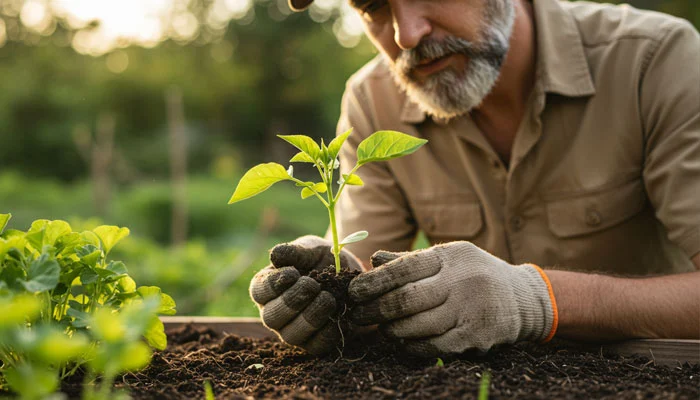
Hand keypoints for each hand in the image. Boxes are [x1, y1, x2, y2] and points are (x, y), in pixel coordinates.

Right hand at [249, 235, 361, 354]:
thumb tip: (275, 254)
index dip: (273, 284)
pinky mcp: (314, 343)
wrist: (348, 272)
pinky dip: (328, 332)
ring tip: (328, 299)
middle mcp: (275, 313)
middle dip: (292, 302)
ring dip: (310, 318)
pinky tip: (339, 314)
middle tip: (312, 285)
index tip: (293, 273)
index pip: (259, 291)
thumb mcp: (310, 249)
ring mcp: (292, 331)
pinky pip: (316, 346)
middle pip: (272, 317)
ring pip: (291, 335)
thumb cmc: (321, 258)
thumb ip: (295, 252)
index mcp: (267, 289)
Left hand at [348, 241, 557, 355]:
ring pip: (418, 326)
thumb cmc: (473, 274)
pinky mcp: (477, 336)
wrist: (523, 298)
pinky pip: (434, 346)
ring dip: (392, 330)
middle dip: (376, 310)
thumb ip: (410, 260)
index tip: (354, 292)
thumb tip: (373, 259)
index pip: (404, 267)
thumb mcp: (448, 258)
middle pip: (407, 300)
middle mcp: (461, 280)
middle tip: (358, 316)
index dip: (375, 281)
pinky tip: (403, 343)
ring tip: (381, 329)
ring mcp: (471, 310)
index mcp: (450, 256)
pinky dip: (413, 347)